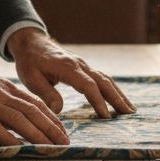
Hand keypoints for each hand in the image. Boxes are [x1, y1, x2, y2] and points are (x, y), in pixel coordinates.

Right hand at [0, 60, 70, 145]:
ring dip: (38, 135)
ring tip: (50, 148)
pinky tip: (20, 148)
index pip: (34, 102)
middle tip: (65, 143)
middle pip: (32, 111)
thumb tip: (13, 117)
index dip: (51, 118)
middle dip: (51, 128)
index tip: (62, 131)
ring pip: (19, 119)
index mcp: (3, 87)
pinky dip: (9, 138)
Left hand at [8, 28, 135, 117]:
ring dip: (119, 94)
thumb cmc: (29, 61)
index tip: (106, 117)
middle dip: (117, 98)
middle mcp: (80, 65)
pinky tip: (118, 100)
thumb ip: (46, 94)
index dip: (98, 101)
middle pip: (104, 81)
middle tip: (129, 115)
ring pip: (106, 79)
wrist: (31, 42)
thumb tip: (59, 110)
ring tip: (130, 110)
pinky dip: (112, 89)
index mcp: (68, 68)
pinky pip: (102, 78)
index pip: (88, 85)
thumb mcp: (31, 79)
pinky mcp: (84, 68)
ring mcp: (84, 65)